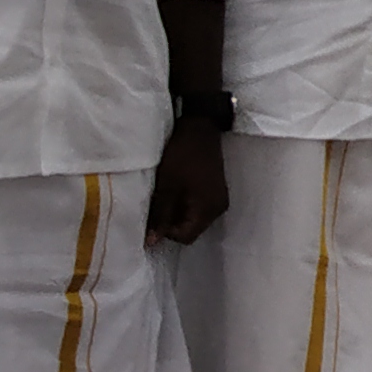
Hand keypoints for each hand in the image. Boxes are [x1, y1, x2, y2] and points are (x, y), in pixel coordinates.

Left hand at [146, 120, 229, 245]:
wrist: (200, 128)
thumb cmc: (182, 156)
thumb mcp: (167, 186)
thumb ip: (161, 215)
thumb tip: (152, 242)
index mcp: (207, 209)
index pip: (186, 237)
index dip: (167, 233)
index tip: (153, 218)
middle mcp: (217, 209)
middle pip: (192, 229)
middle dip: (172, 224)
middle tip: (156, 208)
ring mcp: (219, 199)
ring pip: (195, 219)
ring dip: (178, 214)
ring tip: (165, 199)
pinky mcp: (216, 191)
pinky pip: (199, 208)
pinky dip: (185, 206)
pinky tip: (176, 193)